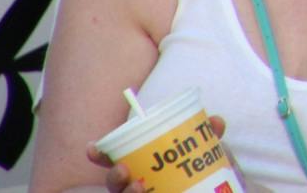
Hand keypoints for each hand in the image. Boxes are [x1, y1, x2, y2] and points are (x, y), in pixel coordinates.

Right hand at [89, 115, 229, 191]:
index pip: (116, 161)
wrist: (215, 192)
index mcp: (143, 168)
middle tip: (123, 169)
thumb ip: (207, 138)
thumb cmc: (201, 172)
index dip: (101, 155)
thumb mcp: (204, 154)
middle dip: (114, 177)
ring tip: (138, 186)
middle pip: (115, 186)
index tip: (91, 148)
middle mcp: (138, 187)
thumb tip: (214, 121)